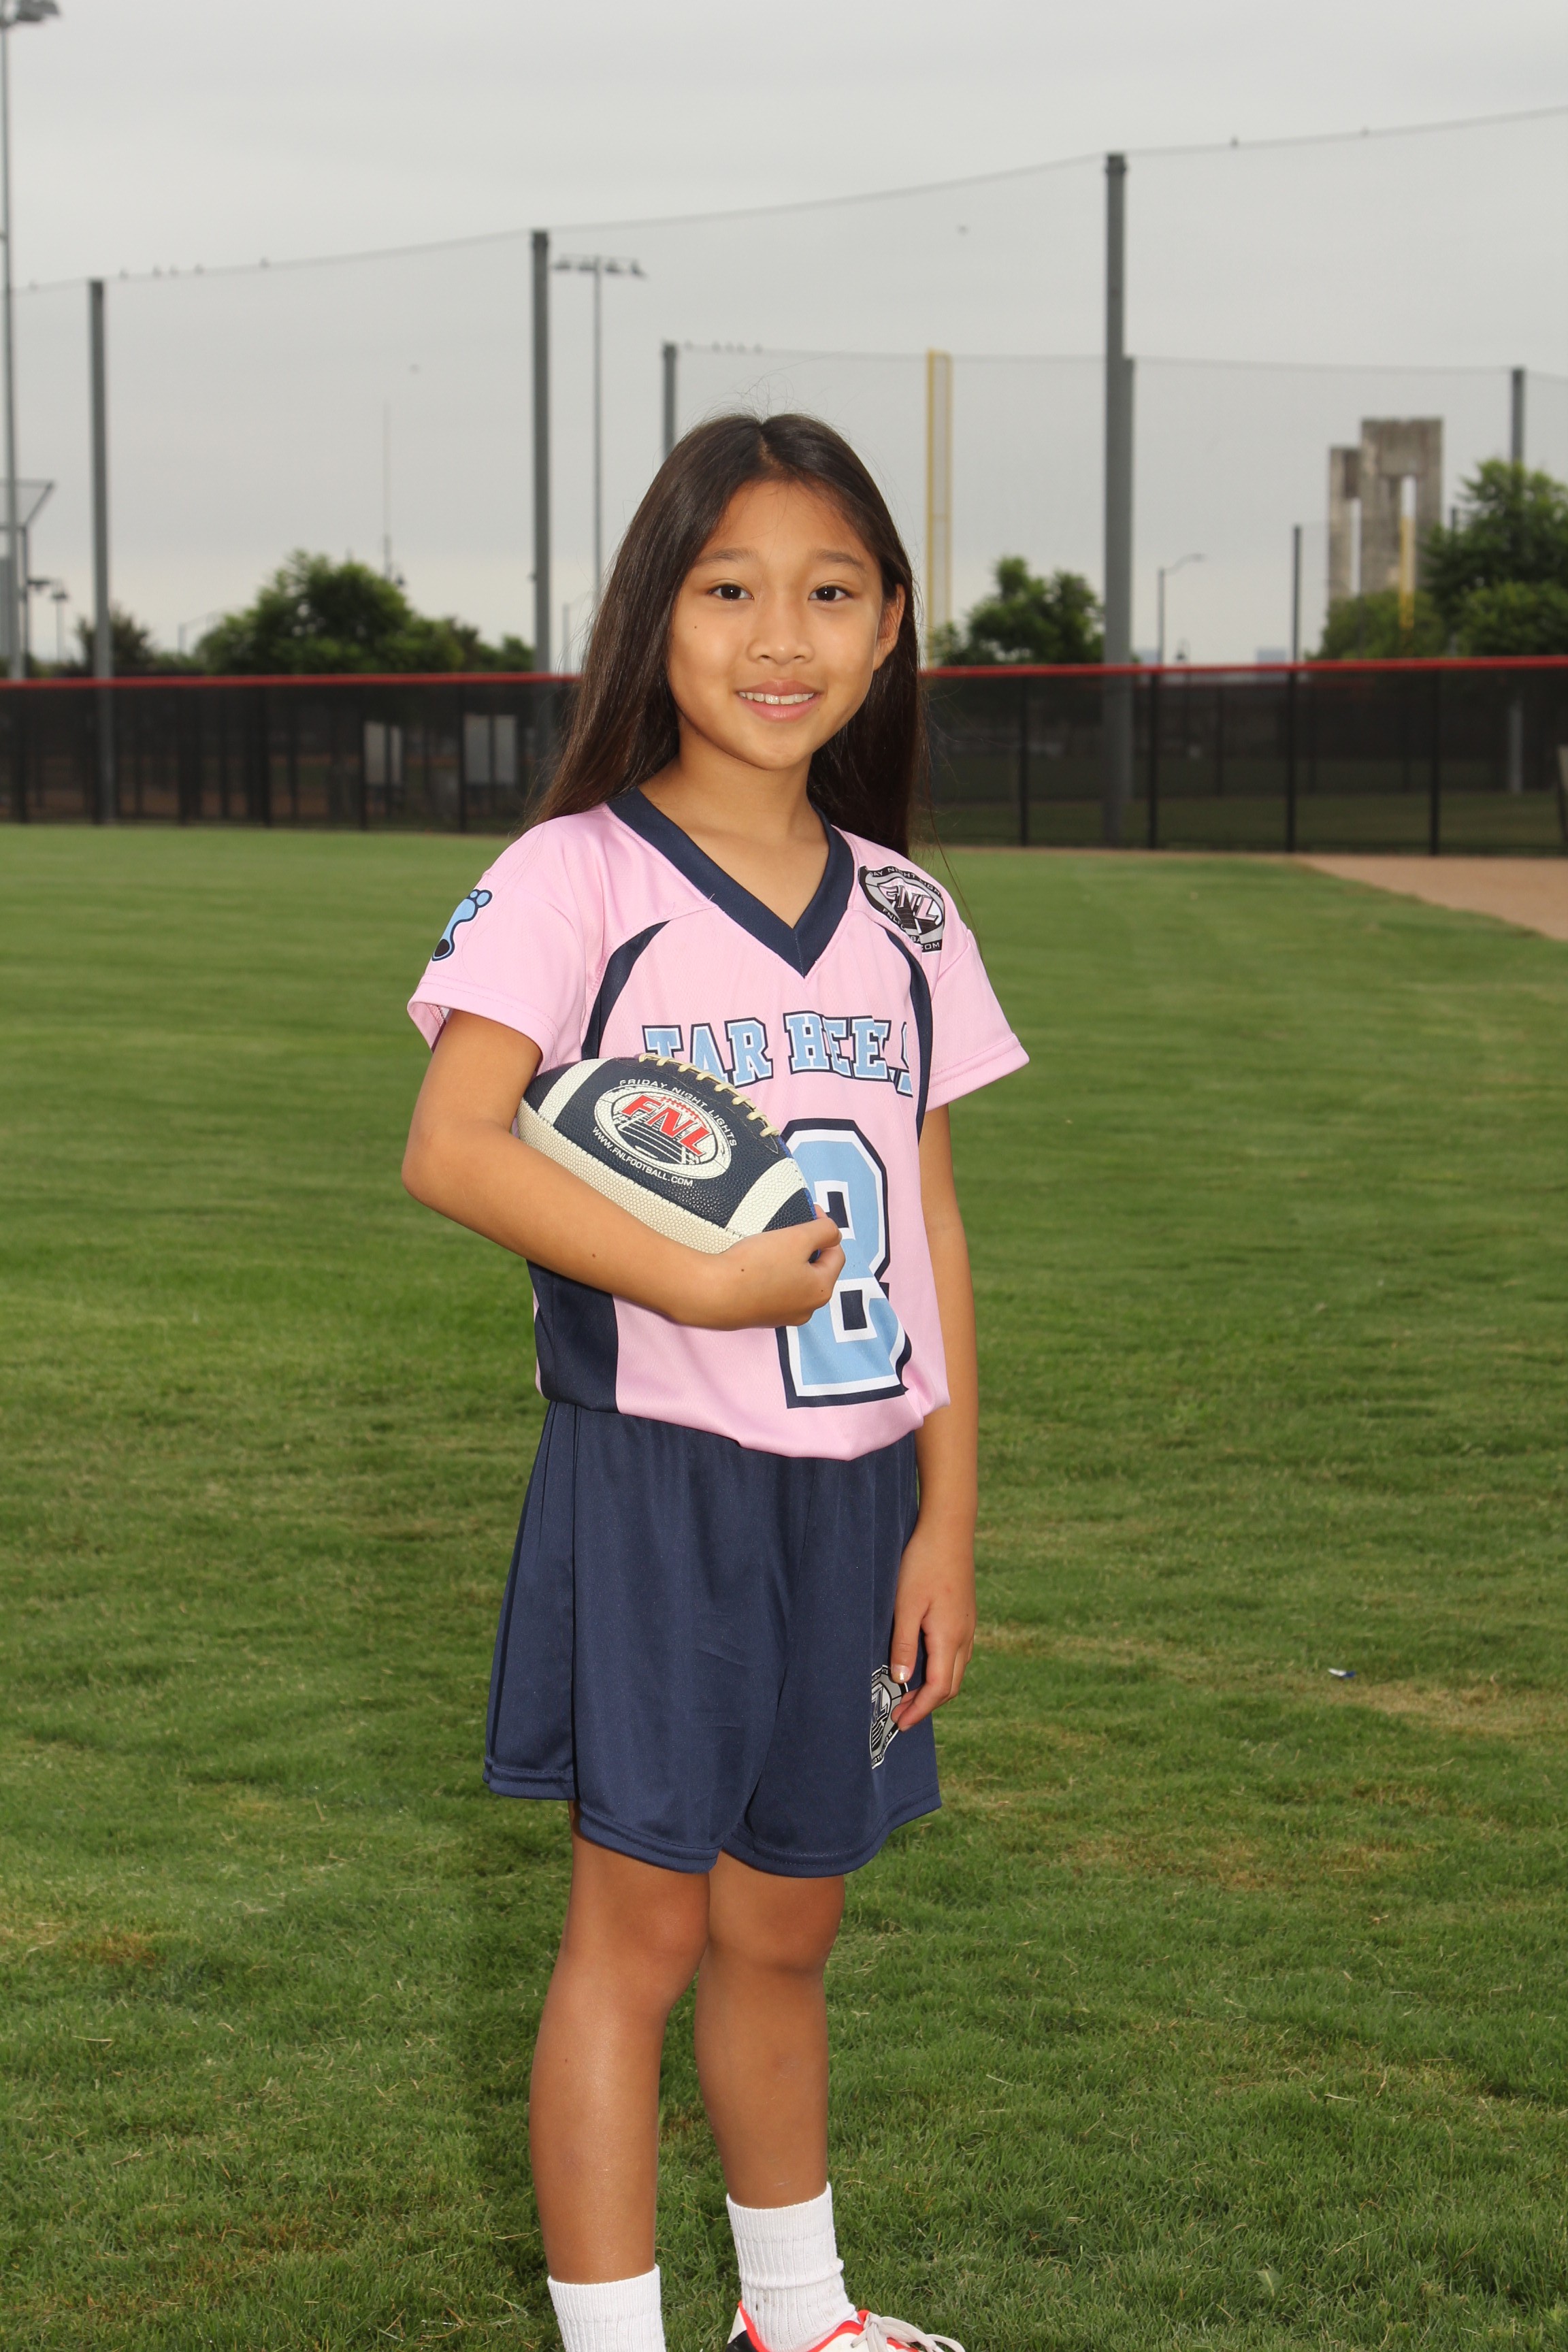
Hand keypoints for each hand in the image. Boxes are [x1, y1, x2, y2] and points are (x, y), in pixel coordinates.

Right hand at [683, 1211, 843, 1331]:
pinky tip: (757, 1266)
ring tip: (773, 1246)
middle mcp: (807, 1309)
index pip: (836, 1255)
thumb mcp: (797, 1238)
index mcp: (821, 1290)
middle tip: (790, 1229)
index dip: (825, 1230)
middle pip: (817, 1270)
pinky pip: (775, 1291)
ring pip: (796, 1281)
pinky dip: (772, 1276)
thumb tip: (833, 1233)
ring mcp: (784, 1316)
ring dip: (790, 1262)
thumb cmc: (758, 1265)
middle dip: (808, 1247)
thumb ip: (823, 1231)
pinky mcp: (761, 1317)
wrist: (714, 1294)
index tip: (809, 1212)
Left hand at [888, 1513, 975, 1732]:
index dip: (920, 1710)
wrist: (949, 1529)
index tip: (900, 1725)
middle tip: (900, 1715)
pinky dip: (942, 1669)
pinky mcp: (966, 1615)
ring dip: (936, 1688)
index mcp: (949, 1637)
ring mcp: (968, 1625)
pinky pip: (958, 1654)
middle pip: (952, 1685)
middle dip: (927, 1705)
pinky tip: (924, 1664)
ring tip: (909, 1695)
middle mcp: (964, 1636)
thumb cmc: (922, 1563)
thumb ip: (904, 1645)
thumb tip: (903, 1682)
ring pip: (956, 1670)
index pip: (939, 1688)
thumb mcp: (905, 1605)